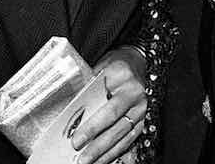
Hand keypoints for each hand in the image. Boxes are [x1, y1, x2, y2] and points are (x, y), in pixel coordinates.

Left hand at [70, 46, 146, 163]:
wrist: (139, 61)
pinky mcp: (144, 120)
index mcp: (125, 80)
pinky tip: (104, 159)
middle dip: (97, 146)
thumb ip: (88, 86)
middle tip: (80, 157)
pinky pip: (130, 140)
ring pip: (123, 137)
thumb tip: (70, 108)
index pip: (108, 109)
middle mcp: (137, 97)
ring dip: (105, 153)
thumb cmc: (116, 64)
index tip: (76, 139)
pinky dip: (116, 152)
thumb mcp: (101, 67)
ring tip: (89, 162)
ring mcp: (143, 110)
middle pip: (116, 127)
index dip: (92, 127)